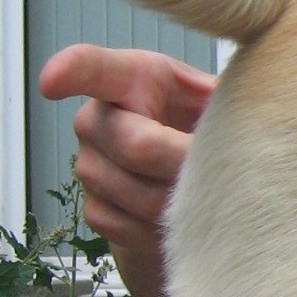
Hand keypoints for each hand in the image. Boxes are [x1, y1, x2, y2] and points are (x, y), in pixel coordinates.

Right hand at [38, 45, 216, 296]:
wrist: (196, 182)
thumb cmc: (209, 127)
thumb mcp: (224, 100)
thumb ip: (231, 98)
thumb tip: (244, 119)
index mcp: (131, 79)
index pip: (92, 67)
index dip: (71, 72)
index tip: (53, 83)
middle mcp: (98, 120)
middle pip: (137, 146)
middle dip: (189, 164)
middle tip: (225, 170)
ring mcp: (90, 166)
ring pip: (140, 195)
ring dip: (186, 202)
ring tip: (212, 193)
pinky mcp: (97, 210)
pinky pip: (132, 229)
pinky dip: (169, 229)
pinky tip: (186, 216)